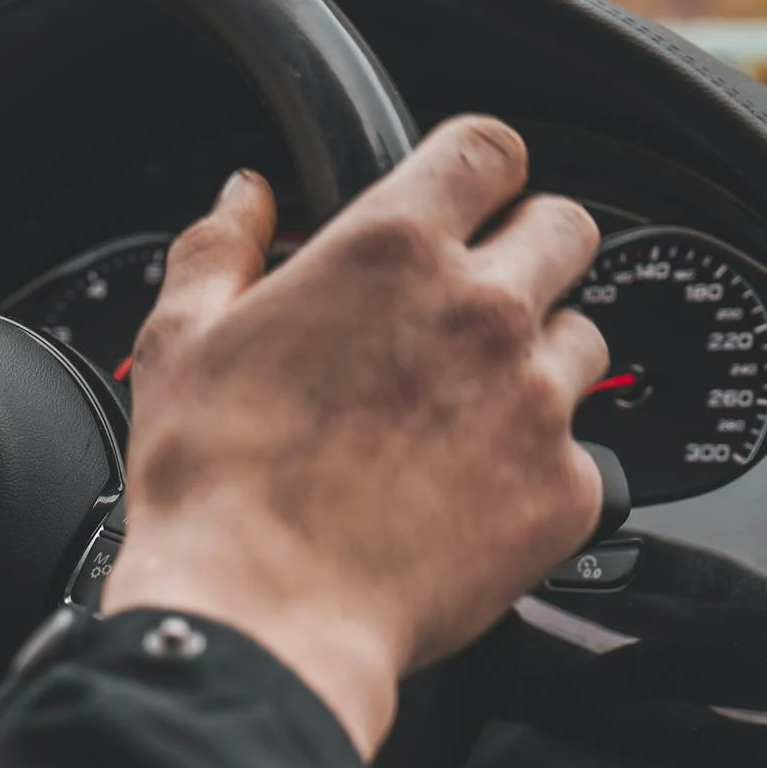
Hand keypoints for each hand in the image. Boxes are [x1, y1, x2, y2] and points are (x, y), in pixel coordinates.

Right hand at [100, 116, 605, 758]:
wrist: (263, 618)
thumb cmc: (215, 485)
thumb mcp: (182, 339)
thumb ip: (221, 246)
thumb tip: (245, 197)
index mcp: (390, 251)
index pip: (488, 149)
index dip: (475, 168)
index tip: (461, 198)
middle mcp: (483, 312)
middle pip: (567, 227)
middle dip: (526, 249)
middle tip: (469, 303)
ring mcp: (537, 402)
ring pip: (584, 337)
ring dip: (536, 357)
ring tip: (460, 411)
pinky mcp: (566, 492)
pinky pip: (580, 452)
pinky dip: (535, 465)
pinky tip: (466, 493)